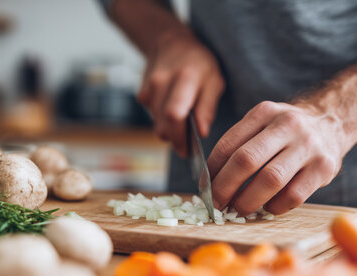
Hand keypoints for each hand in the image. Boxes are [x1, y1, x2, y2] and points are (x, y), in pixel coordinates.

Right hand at [138, 30, 224, 156]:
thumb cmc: (199, 64)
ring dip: (170, 130)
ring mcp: (149, 88)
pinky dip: (162, 120)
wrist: (171, 43)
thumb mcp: (214, 80)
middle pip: (163, 125)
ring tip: (183, 122)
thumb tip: (201, 132)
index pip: (175, 114)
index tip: (188, 151)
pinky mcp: (141, 95)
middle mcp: (162, 83)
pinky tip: (171, 109)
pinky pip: (152, 117)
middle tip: (187, 146)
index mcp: (185, 78)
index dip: (180, 138)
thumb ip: (207, 107)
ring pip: (157, 124)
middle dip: (175, 140)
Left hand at [207, 101, 350, 214]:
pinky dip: (275, 206)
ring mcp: (308, 146)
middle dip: (225, 187)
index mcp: (265, 112)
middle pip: (247, 160)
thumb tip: (210, 181)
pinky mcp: (325, 167)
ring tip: (239, 209)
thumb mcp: (263, 124)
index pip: (229, 144)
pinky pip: (293, 195)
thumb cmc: (286, 132)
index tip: (205, 188)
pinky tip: (268, 206)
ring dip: (248, 201)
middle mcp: (288, 125)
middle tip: (216, 204)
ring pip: (270, 180)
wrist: (332, 123)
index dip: (212, 170)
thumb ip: (240, 145)